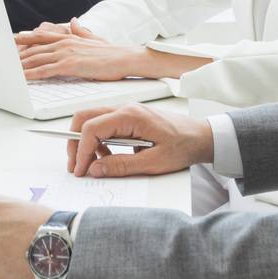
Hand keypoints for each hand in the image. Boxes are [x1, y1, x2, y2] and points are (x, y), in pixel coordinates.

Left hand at [17, 18, 141, 80]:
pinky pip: (45, 70)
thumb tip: (72, 21)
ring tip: (6, 69)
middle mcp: (64, 42)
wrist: (126, 57)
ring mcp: (66, 53)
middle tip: (1, 58)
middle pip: (34, 48)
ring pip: (36, 58)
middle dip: (16, 54)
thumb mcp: (93, 38)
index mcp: (68, 36)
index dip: (24, 39)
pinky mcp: (70, 65)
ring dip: (19, 65)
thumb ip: (80, 31)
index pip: (41, 36)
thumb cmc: (112, 52)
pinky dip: (31, 74)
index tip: (11, 40)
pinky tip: (22, 78)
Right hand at [67, 103, 213, 177]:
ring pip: (92, 120)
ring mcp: (126, 111)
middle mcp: (125, 108)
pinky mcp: (128, 118)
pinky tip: (107, 156)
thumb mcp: (153, 163)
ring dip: (85, 141)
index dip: (80, 150)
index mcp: (130, 116)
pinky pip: (104, 125)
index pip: (91, 128)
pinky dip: (97, 140)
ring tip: (93, 164)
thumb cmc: (183, 146)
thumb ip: (121, 166)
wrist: (202, 137)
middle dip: (75, 142)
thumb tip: (95, 169)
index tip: (79, 170)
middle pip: (84, 118)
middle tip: (76, 165)